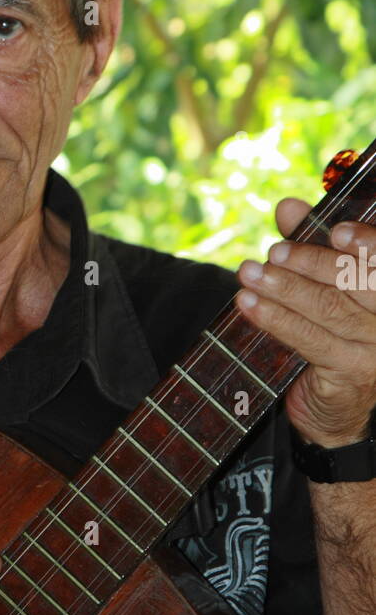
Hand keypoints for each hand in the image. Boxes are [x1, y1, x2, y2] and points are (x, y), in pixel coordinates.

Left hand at [236, 197, 375, 446]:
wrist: (336, 407)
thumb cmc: (335, 333)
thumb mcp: (328, 284)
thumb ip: (313, 244)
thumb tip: (288, 207)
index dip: (366, 243)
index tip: (333, 230)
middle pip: (357, 281)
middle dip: (311, 262)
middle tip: (273, 252)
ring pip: (330, 308)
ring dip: (285, 288)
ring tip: (249, 273)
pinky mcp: (354, 371)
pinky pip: (311, 339)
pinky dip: (276, 319)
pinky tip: (249, 304)